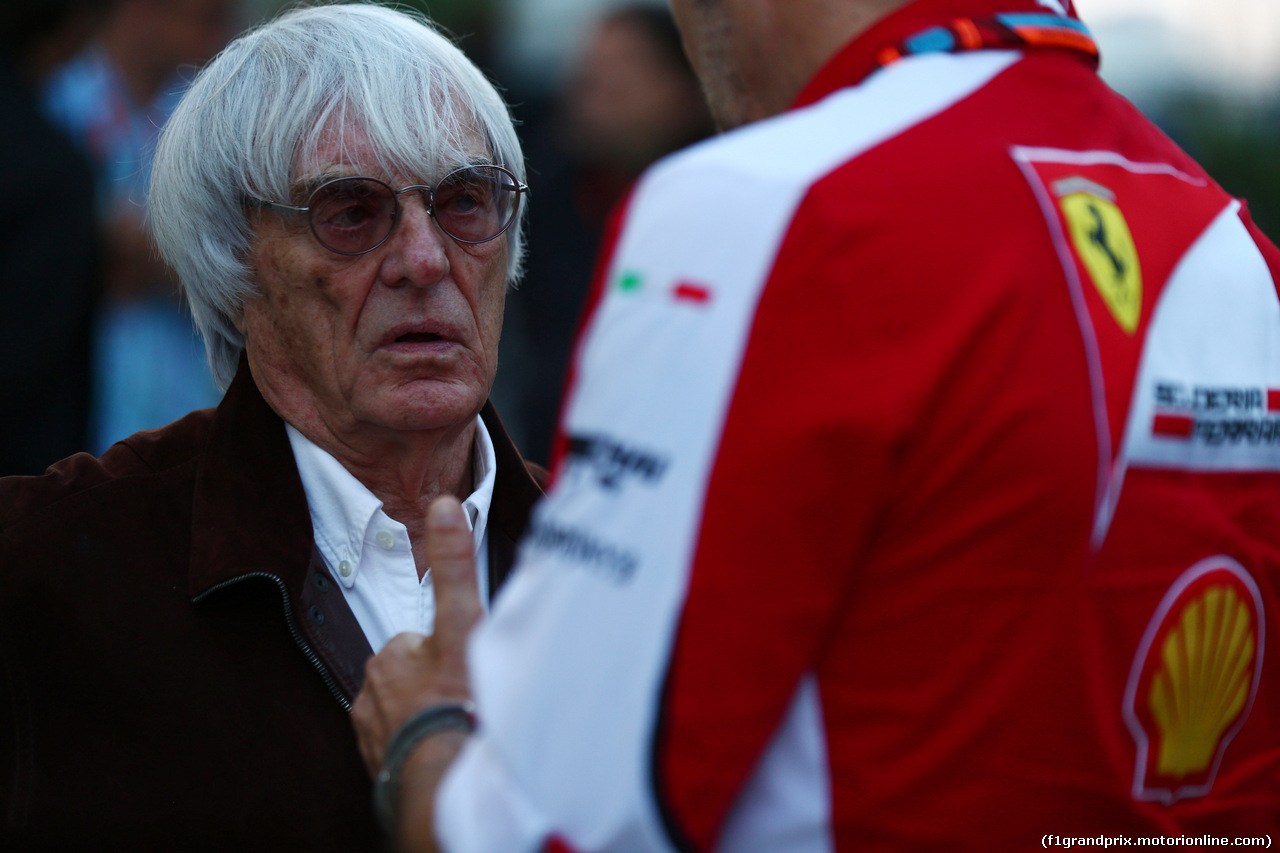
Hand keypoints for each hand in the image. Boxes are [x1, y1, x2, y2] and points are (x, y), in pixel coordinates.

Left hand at [352, 496, 483, 775]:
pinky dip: (420, 748)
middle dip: (432, 686)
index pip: (415, 644)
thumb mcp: (463, 624)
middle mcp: (370, 696)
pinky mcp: (380, 769)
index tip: (461, 667)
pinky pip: (401, 749)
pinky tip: (444, 750)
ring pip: (404, 715)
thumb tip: (444, 506)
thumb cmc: (455, 702)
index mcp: (389, 657)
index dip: (442, 652)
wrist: (445, 778)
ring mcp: (373, 735)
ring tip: (457, 726)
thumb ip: (454, 567)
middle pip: (409, 679)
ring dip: (427, 718)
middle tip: (465, 697)